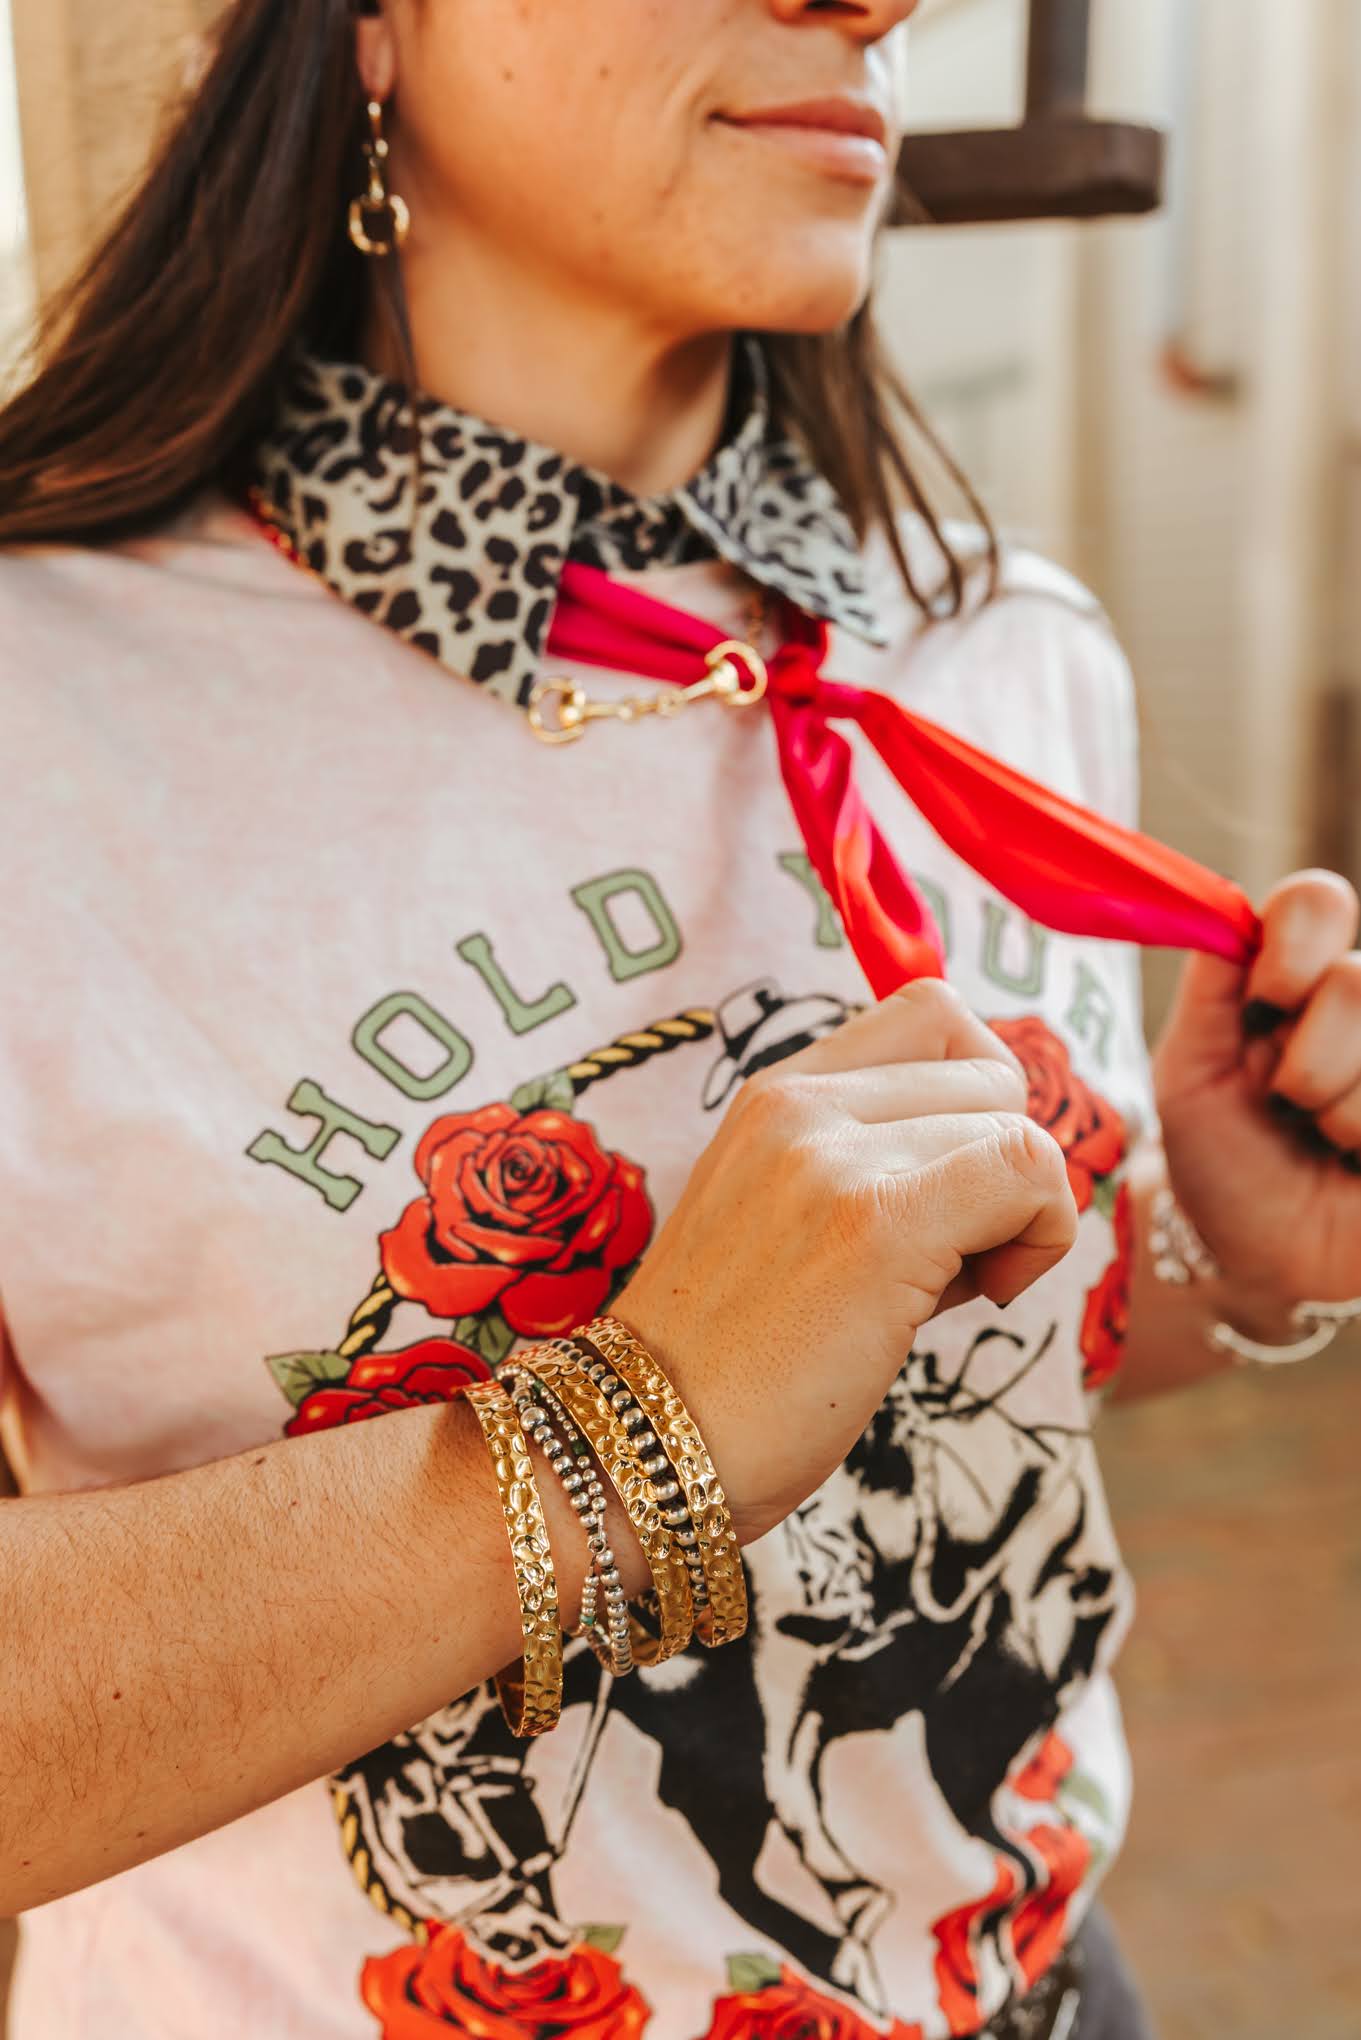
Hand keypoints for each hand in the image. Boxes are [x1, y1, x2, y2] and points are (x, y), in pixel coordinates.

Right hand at [617, 980, 1078, 1542]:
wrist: (639, 1445)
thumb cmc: (728, 1364)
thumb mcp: (777, 1219)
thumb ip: (870, 1165)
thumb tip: (1006, 1166)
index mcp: (775, 1093)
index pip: (934, 1016)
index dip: (975, 1100)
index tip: (945, 1191)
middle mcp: (799, 1102)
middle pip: (991, 1072)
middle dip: (1001, 1164)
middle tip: (947, 1258)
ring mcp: (834, 1156)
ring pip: (1020, 1127)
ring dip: (1018, 1216)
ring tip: (941, 1291)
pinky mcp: (878, 1223)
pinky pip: (1028, 1171)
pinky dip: (1041, 1234)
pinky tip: (983, 1297)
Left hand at [1154, 869, 1360, 1330]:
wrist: (1262, 1259)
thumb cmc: (1224, 1163)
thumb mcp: (1191, 1076)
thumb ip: (1209, 992)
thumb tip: (1228, 911)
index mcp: (1294, 977)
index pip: (1315, 902)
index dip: (1294, 944)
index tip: (1263, 1004)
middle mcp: (1358, 1003)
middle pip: (1357, 979)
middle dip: (1308, 1061)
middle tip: (1288, 1106)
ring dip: (1339, 1111)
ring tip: (1325, 1140)